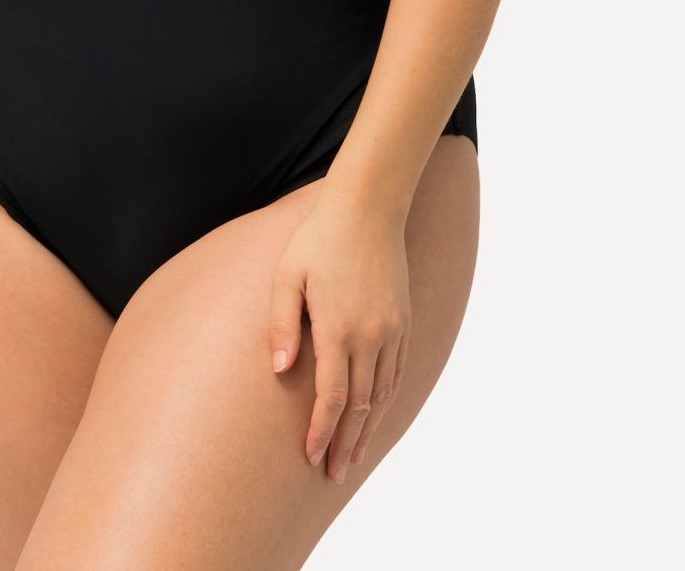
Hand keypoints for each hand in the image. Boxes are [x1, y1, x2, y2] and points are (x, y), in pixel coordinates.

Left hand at [268, 185, 410, 482]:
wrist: (369, 208)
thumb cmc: (319, 239)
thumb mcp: (288, 276)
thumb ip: (283, 324)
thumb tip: (282, 370)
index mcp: (338, 329)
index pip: (331, 398)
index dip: (322, 432)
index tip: (311, 457)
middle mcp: (370, 336)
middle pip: (359, 406)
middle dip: (345, 444)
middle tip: (334, 475)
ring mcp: (391, 330)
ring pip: (381, 395)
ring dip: (368, 430)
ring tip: (354, 457)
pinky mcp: (402, 321)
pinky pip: (396, 373)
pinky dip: (385, 401)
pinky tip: (375, 415)